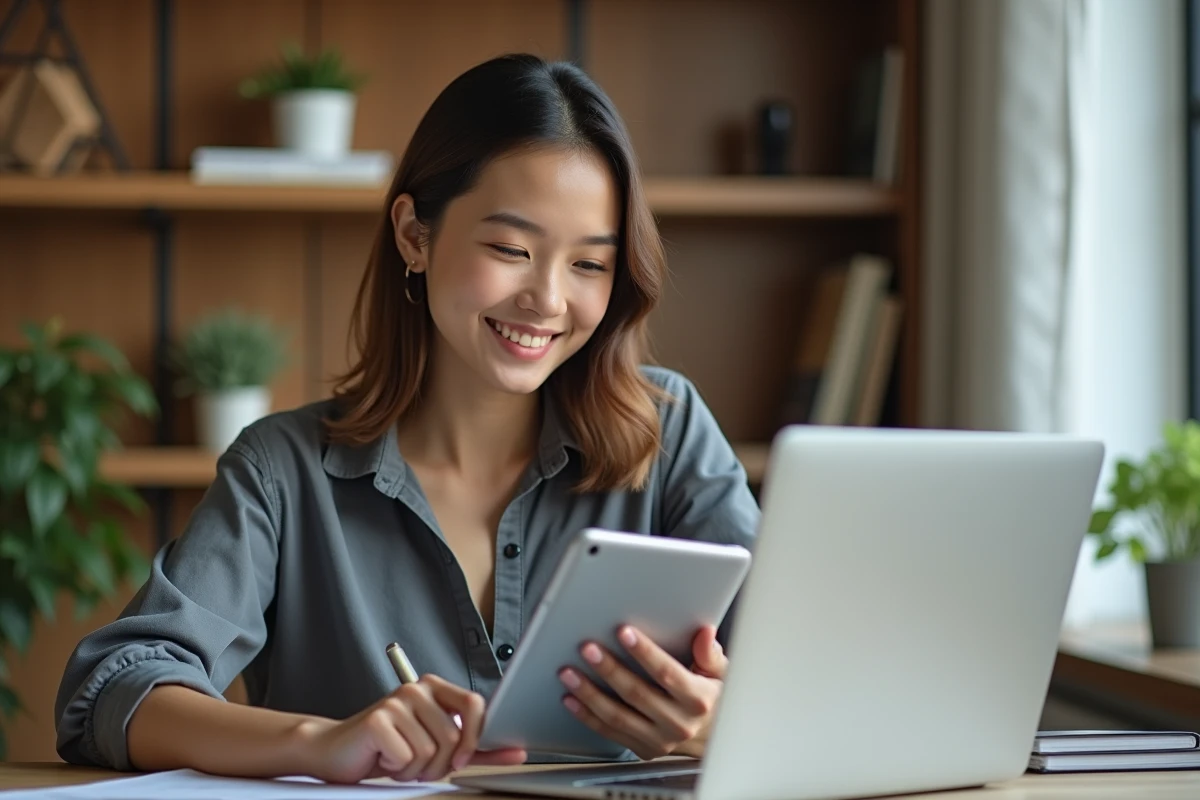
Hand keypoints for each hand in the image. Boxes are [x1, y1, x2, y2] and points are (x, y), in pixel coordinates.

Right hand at [299, 674, 525, 783]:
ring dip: (415, 769)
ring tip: (397, 759)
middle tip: (417, 763)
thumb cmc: (390, 748)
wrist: (337, 751)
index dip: (474, 737)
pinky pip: (407, 758)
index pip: (475, 704)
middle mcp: (417, 688)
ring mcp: (396, 701)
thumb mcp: (438, 747)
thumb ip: (476, 748)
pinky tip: (382, 757)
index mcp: (435, 688)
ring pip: (431, 752)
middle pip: (453, 737)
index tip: (462, 758)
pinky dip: (396, 769)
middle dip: (438, 764)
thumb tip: (517, 751)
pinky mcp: (377, 719)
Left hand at [558, 625, 727, 759]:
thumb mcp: (721, 672)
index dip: (645, 653)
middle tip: (588, 649)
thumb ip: (709, 653)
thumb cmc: (713, 697)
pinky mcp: (643, 749)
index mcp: (698, 700)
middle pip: (637, 694)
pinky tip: (571, 698)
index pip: (667, 674)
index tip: (624, 632)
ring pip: (618, 716)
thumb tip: (704, 633)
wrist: (712, 736)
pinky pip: (610, 732)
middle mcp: (678, 723)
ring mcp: (659, 740)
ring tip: (569, 672)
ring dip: (590, 693)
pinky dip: (587, 716)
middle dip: (609, 669)